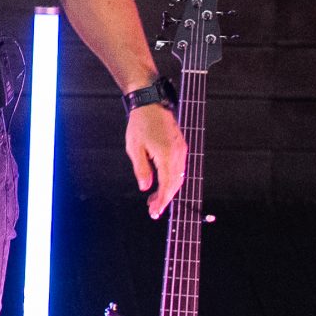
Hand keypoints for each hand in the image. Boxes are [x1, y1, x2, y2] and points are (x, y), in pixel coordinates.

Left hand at [126, 103, 186, 218]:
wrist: (150, 103)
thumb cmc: (140, 124)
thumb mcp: (134, 148)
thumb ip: (142, 169)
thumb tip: (146, 187)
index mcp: (167, 155)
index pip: (167, 185)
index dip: (162, 200)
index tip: (156, 212)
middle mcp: (178, 154)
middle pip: (176, 183)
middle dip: (166, 198)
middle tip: (153, 209)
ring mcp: (181, 150)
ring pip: (179, 177)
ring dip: (168, 190)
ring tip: (154, 199)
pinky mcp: (180, 147)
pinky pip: (179, 168)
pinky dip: (171, 179)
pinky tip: (161, 184)